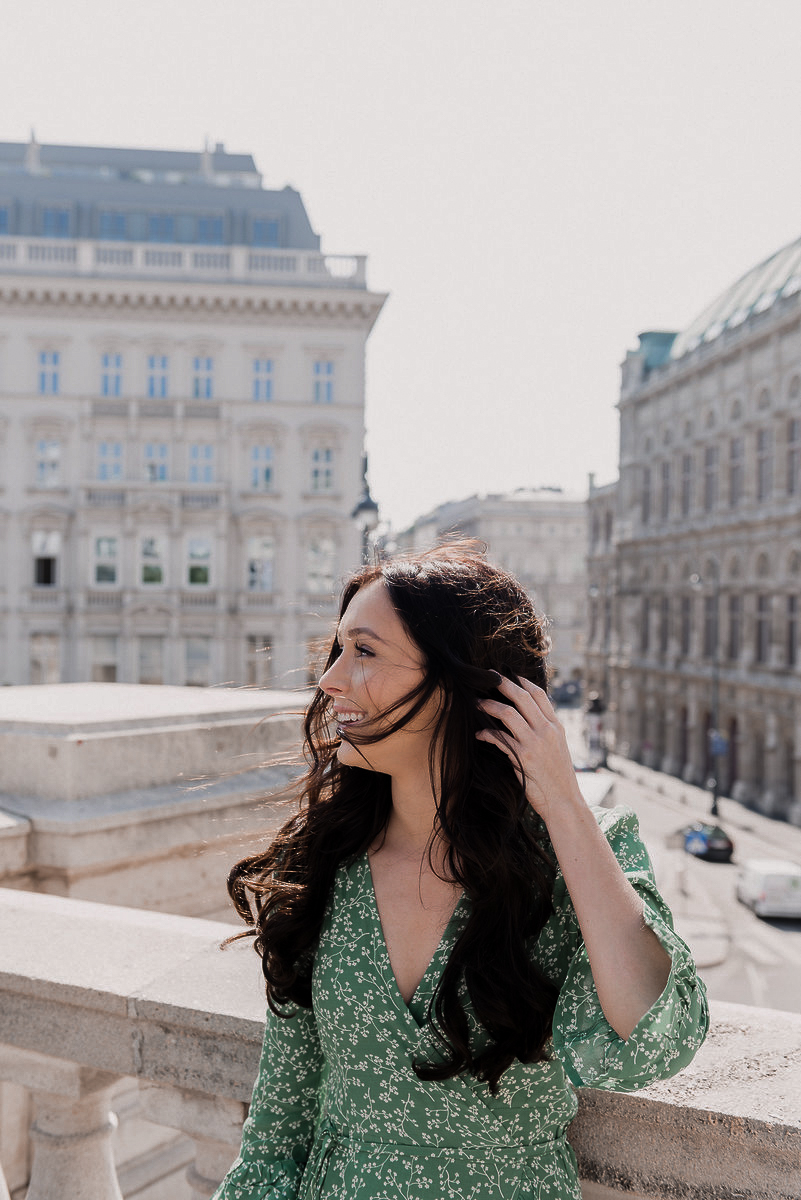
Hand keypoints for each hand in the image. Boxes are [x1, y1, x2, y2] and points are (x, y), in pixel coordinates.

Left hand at [475, 675, 583, 824]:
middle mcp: (547, 730)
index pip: (539, 695)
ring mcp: (535, 743)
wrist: (565, 802)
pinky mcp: (523, 757)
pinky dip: (487, 733)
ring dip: (489, 706)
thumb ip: (544, 731)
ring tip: (477, 703)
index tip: (508, 674)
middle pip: (522, 697)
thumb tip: (524, 718)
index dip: (522, 681)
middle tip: (488, 677)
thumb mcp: (557, 748)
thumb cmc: (558, 777)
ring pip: (508, 713)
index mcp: (556, 726)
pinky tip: (480, 733)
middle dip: (502, 684)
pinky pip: (500, 738)